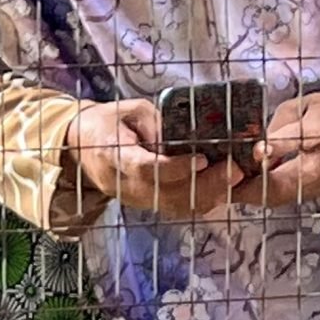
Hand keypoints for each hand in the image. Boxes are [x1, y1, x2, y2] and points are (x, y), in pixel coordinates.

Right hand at [63, 96, 244, 219]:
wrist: (84, 148)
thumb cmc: (109, 123)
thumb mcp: (131, 110)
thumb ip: (157, 124)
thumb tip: (187, 138)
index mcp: (114, 157)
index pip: (146, 171)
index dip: (176, 169)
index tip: (202, 160)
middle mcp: (125, 186)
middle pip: (167, 195)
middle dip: (205, 185)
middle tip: (235, 170)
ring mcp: (136, 200)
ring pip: (175, 208)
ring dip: (209, 196)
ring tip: (235, 179)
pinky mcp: (147, 205)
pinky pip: (176, 209)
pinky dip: (202, 202)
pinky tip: (223, 189)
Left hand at [236, 87, 319, 207]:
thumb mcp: (307, 103)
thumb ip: (279, 124)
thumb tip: (253, 146)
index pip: (301, 137)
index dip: (277, 146)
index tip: (256, 151)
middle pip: (287, 180)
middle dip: (253, 184)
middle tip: (225, 181)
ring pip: (283, 195)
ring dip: (254, 194)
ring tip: (230, 186)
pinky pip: (287, 198)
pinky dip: (265, 195)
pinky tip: (248, 188)